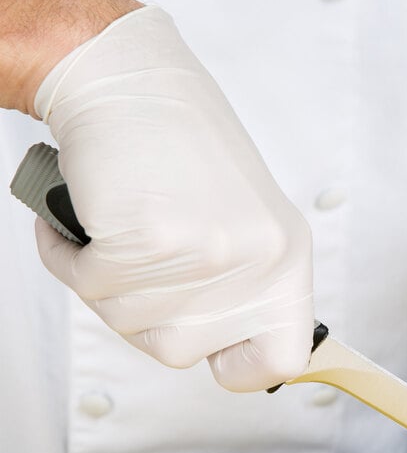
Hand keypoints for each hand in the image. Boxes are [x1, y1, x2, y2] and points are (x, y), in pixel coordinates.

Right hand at [33, 6, 313, 391]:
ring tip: (121, 233)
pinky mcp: (146, 240)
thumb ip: (241, 291)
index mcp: (287, 262)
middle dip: (148, 315)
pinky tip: (87, 224)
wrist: (132, 84)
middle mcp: (257, 262)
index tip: (219, 353)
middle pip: (184, 350)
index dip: (243, 368)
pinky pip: (89, 286)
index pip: (282, 359)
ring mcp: (205, 254)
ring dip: (111, 285)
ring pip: (132, 324)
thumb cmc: (182, 156)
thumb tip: (227, 350)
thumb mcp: (243, 228)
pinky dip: (72, 260)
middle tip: (145, 265)